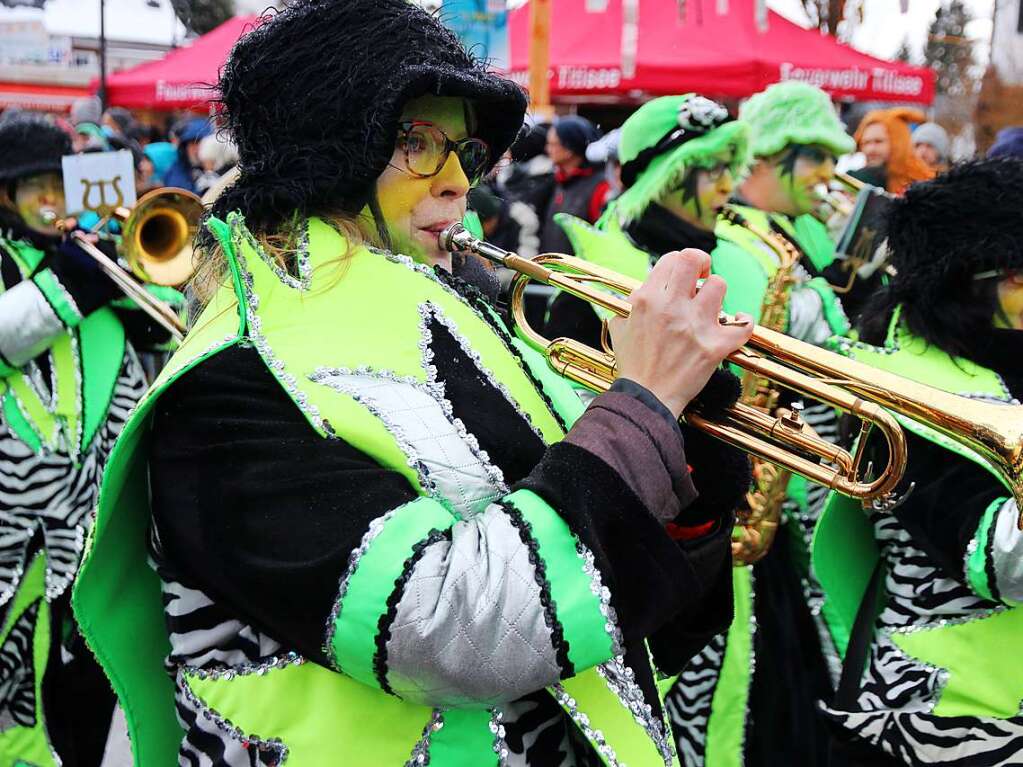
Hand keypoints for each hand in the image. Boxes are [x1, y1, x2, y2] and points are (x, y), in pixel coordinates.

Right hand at [608, 249, 752, 418]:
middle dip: (701, 263)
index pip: (671, 259)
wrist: (645, 397)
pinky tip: (738, 321)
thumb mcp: (620, 325)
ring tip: (710, 306)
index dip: (680, 262)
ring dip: (716, 293)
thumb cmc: (633, 364)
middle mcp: (672, 307)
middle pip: (694, 260)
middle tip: (701, 276)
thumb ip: (633, 302)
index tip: (683, 273)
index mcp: (647, 299)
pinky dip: (744, 321)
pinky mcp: (715, 347)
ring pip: (719, 285)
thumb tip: (645, 288)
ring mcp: (696, 326)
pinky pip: (743, 324)